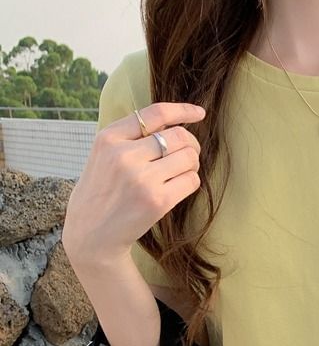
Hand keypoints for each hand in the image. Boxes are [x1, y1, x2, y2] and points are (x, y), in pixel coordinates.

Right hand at [63, 101, 205, 267]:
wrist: (92, 234)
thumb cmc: (102, 192)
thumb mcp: (103, 156)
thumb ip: (129, 138)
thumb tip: (173, 123)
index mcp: (109, 137)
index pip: (155, 113)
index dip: (183, 110)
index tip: (199, 113)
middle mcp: (124, 154)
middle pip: (179, 136)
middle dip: (191, 145)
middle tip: (188, 156)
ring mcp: (141, 178)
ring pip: (189, 158)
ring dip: (191, 165)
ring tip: (178, 175)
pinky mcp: (157, 200)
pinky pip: (191, 181)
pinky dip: (190, 182)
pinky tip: (177, 189)